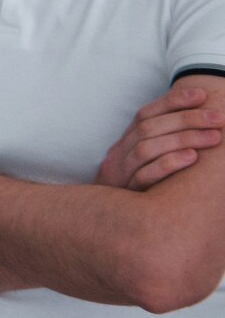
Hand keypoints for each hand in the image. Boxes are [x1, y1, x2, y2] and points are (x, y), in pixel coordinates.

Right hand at [96, 85, 223, 189]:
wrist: (104, 222)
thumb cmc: (135, 191)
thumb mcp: (141, 164)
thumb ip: (160, 145)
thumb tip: (196, 125)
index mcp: (124, 142)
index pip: (146, 113)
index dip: (173, 101)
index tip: (202, 95)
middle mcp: (119, 153)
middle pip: (149, 127)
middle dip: (186, 119)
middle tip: (219, 118)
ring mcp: (120, 172)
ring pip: (147, 147)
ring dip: (183, 138)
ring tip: (215, 137)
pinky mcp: (126, 193)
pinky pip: (145, 175)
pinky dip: (169, 163)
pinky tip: (192, 158)